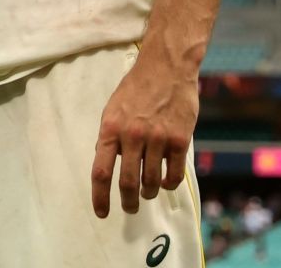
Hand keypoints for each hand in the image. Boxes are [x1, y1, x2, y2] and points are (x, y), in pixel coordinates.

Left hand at [91, 53, 199, 217]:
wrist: (166, 67)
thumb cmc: (136, 89)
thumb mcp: (113, 110)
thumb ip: (110, 137)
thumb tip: (107, 164)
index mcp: (110, 128)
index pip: (100, 171)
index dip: (100, 196)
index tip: (102, 212)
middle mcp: (132, 135)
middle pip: (127, 182)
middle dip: (128, 202)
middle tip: (130, 208)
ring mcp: (157, 138)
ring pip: (151, 182)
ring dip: (148, 192)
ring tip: (147, 192)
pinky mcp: (179, 140)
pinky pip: (172, 174)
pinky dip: (167, 183)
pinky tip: (164, 180)